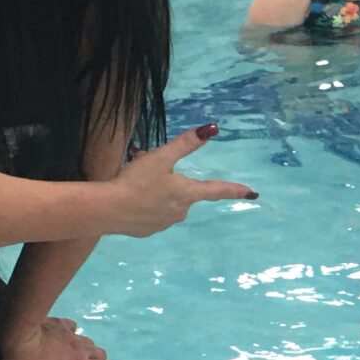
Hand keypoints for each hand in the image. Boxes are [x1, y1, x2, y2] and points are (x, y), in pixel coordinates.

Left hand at [1, 317, 110, 359]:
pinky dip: (71, 333)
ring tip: (75, 355)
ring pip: (89, 340)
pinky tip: (62, 337)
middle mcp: (81, 350)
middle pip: (101, 354)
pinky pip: (73, 328)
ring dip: (86, 348)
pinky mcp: (60, 323)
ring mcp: (71, 334)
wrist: (17, 332)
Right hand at [107, 125, 255, 237]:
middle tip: (145, 162)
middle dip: (169, 176)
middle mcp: (180, 212)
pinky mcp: (147, 230)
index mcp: (187, 193)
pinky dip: (145, 201)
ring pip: (166, 200)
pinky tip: (129, 195)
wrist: (107, 210)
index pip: (217, 191)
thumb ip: (186, 144)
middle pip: (183, 190)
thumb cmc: (136, 181)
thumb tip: (212, 129)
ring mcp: (164, 223)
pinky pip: (151, 211)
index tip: (252, 192)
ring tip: (134, 177)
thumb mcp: (161, 157)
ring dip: (155, 187)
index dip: (234, 190)